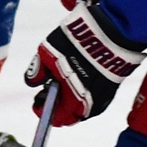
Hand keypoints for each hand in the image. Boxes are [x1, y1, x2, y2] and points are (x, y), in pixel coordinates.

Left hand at [24, 8, 146, 126]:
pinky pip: (98, 100)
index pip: (58, 117)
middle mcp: (89, 100)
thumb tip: (32, 82)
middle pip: (72, 116)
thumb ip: (38, 70)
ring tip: (64, 86)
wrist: (111, 29)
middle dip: (58, 109)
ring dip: (72, 103)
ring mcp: (104, 94)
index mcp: (72, 94)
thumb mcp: (48, 51)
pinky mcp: (114, 85)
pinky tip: (80, 84)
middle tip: (49, 94)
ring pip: (85, 109)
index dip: (44, 112)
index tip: (37, 103)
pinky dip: (86, 97)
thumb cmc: (76, 40)